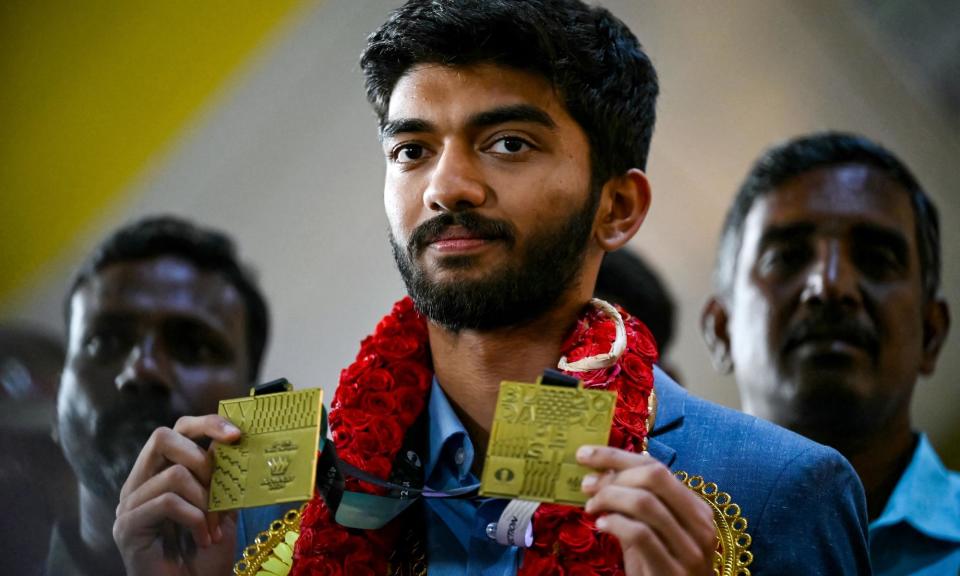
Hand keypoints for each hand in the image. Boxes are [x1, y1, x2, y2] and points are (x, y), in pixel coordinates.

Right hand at [113, 415, 241, 575]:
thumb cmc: (207, 553)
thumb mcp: (223, 506)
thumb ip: (223, 474)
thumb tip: (233, 437)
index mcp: (159, 473)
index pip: (176, 430)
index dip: (206, 424)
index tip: (237, 434)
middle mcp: (139, 483)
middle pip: (162, 437)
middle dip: (202, 458)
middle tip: (222, 487)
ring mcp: (128, 504)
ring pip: (173, 473)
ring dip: (205, 501)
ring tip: (215, 528)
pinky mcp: (126, 526)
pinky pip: (167, 502)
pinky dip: (195, 519)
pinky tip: (203, 539)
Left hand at [578, 446, 715, 575]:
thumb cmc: (661, 567)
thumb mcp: (652, 532)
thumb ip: (634, 503)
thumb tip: (601, 470)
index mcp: (696, 508)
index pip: (656, 467)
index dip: (616, 456)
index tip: (585, 455)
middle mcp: (699, 524)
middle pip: (653, 477)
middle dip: (613, 476)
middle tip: (587, 485)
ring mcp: (689, 549)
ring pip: (645, 502)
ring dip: (609, 498)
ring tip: (591, 508)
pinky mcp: (673, 571)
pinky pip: (639, 534)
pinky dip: (615, 523)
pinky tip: (601, 525)